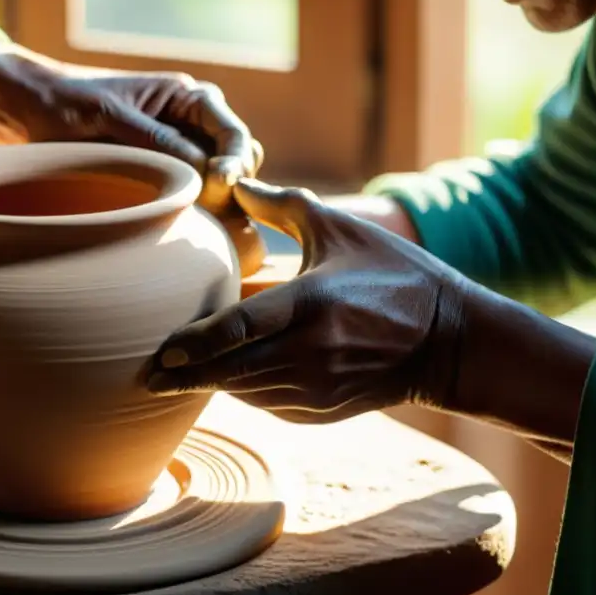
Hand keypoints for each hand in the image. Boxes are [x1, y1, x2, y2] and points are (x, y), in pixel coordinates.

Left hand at [26, 68, 260, 212]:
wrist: (32, 107)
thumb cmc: (67, 103)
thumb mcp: (112, 119)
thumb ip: (158, 140)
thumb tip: (207, 169)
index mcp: (188, 97)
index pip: (235, 134)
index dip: (234, 164)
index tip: (218, 187)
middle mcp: (194, 121)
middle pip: (240, 160)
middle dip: (232, 186)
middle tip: (203, 208)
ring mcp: (182, 147)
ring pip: (222, 181)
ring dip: (216, 200)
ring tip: (192, 216)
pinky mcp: (166, 170)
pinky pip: (196, 192)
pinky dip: (196, 207)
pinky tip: (178, 220)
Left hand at [147, 179, 468, 422]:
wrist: (448, 341)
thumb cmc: (392, 274)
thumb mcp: (341, 229)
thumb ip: (283, 206)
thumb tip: (234, 183)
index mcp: (312, 303)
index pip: (239, 328)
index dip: (194, 344)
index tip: (160, 352)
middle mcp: (312, 352)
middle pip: (230, 372)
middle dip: (186, 376)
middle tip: (147, 373)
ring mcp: (318, 389)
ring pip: (244, 392)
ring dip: (212, 384)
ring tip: (174, 375)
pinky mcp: (322, 411)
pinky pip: (267, 405)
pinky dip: (243, 391)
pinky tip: (225, 378)